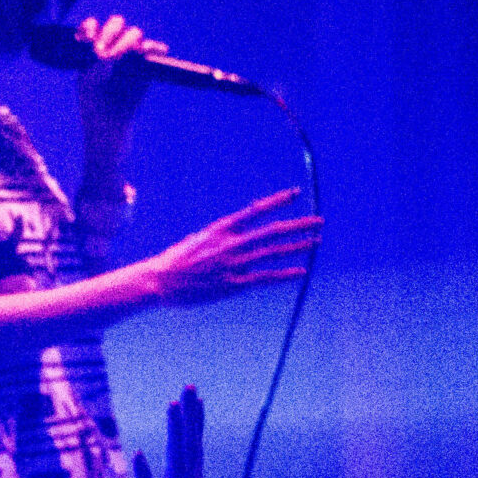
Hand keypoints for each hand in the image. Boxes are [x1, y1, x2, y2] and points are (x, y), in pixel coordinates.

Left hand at [73, 13, 170, 152]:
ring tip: (122, 56)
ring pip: (135, 34)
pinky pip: (155, 49)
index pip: (92, 26)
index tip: (88, 41)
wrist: (110, 127)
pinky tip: (148, 52)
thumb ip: (96, 67)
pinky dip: (155, 48)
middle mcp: (112, 45)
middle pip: (116, 24)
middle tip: (106, 54)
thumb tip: (106, 55)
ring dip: (128, 41)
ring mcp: (131, 54)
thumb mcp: (88, 84)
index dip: (90, 28)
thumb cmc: (93, 104)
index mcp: (92, 48)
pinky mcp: (147, 65)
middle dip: (111, 32)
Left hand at [131, 385, 229, 477]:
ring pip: (177, 462)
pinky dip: (145, 475)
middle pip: (189, 449)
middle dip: (188, 417)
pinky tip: (138, 453)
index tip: (195, 400)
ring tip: (174, 403)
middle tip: (189, 386)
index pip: (193, 454)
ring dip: (176, 433)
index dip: (193, 426)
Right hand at [138, 188, 320, 305]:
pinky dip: (285, 274)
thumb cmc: (175, 260)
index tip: (295, 194)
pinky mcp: (233, 284)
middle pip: (273, 231)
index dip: (277, 201)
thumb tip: (238, 235)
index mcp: (221, 228)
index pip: (255, 210)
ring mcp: (234, 264)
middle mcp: (231, 243)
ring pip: (273, 252)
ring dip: (298, 246)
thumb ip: (221, 237)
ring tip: (317, 241)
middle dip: (298, 226)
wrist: (159, 281)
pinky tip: (301, 271)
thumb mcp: (198, 240)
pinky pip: (265, 278)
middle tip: (319, 221)